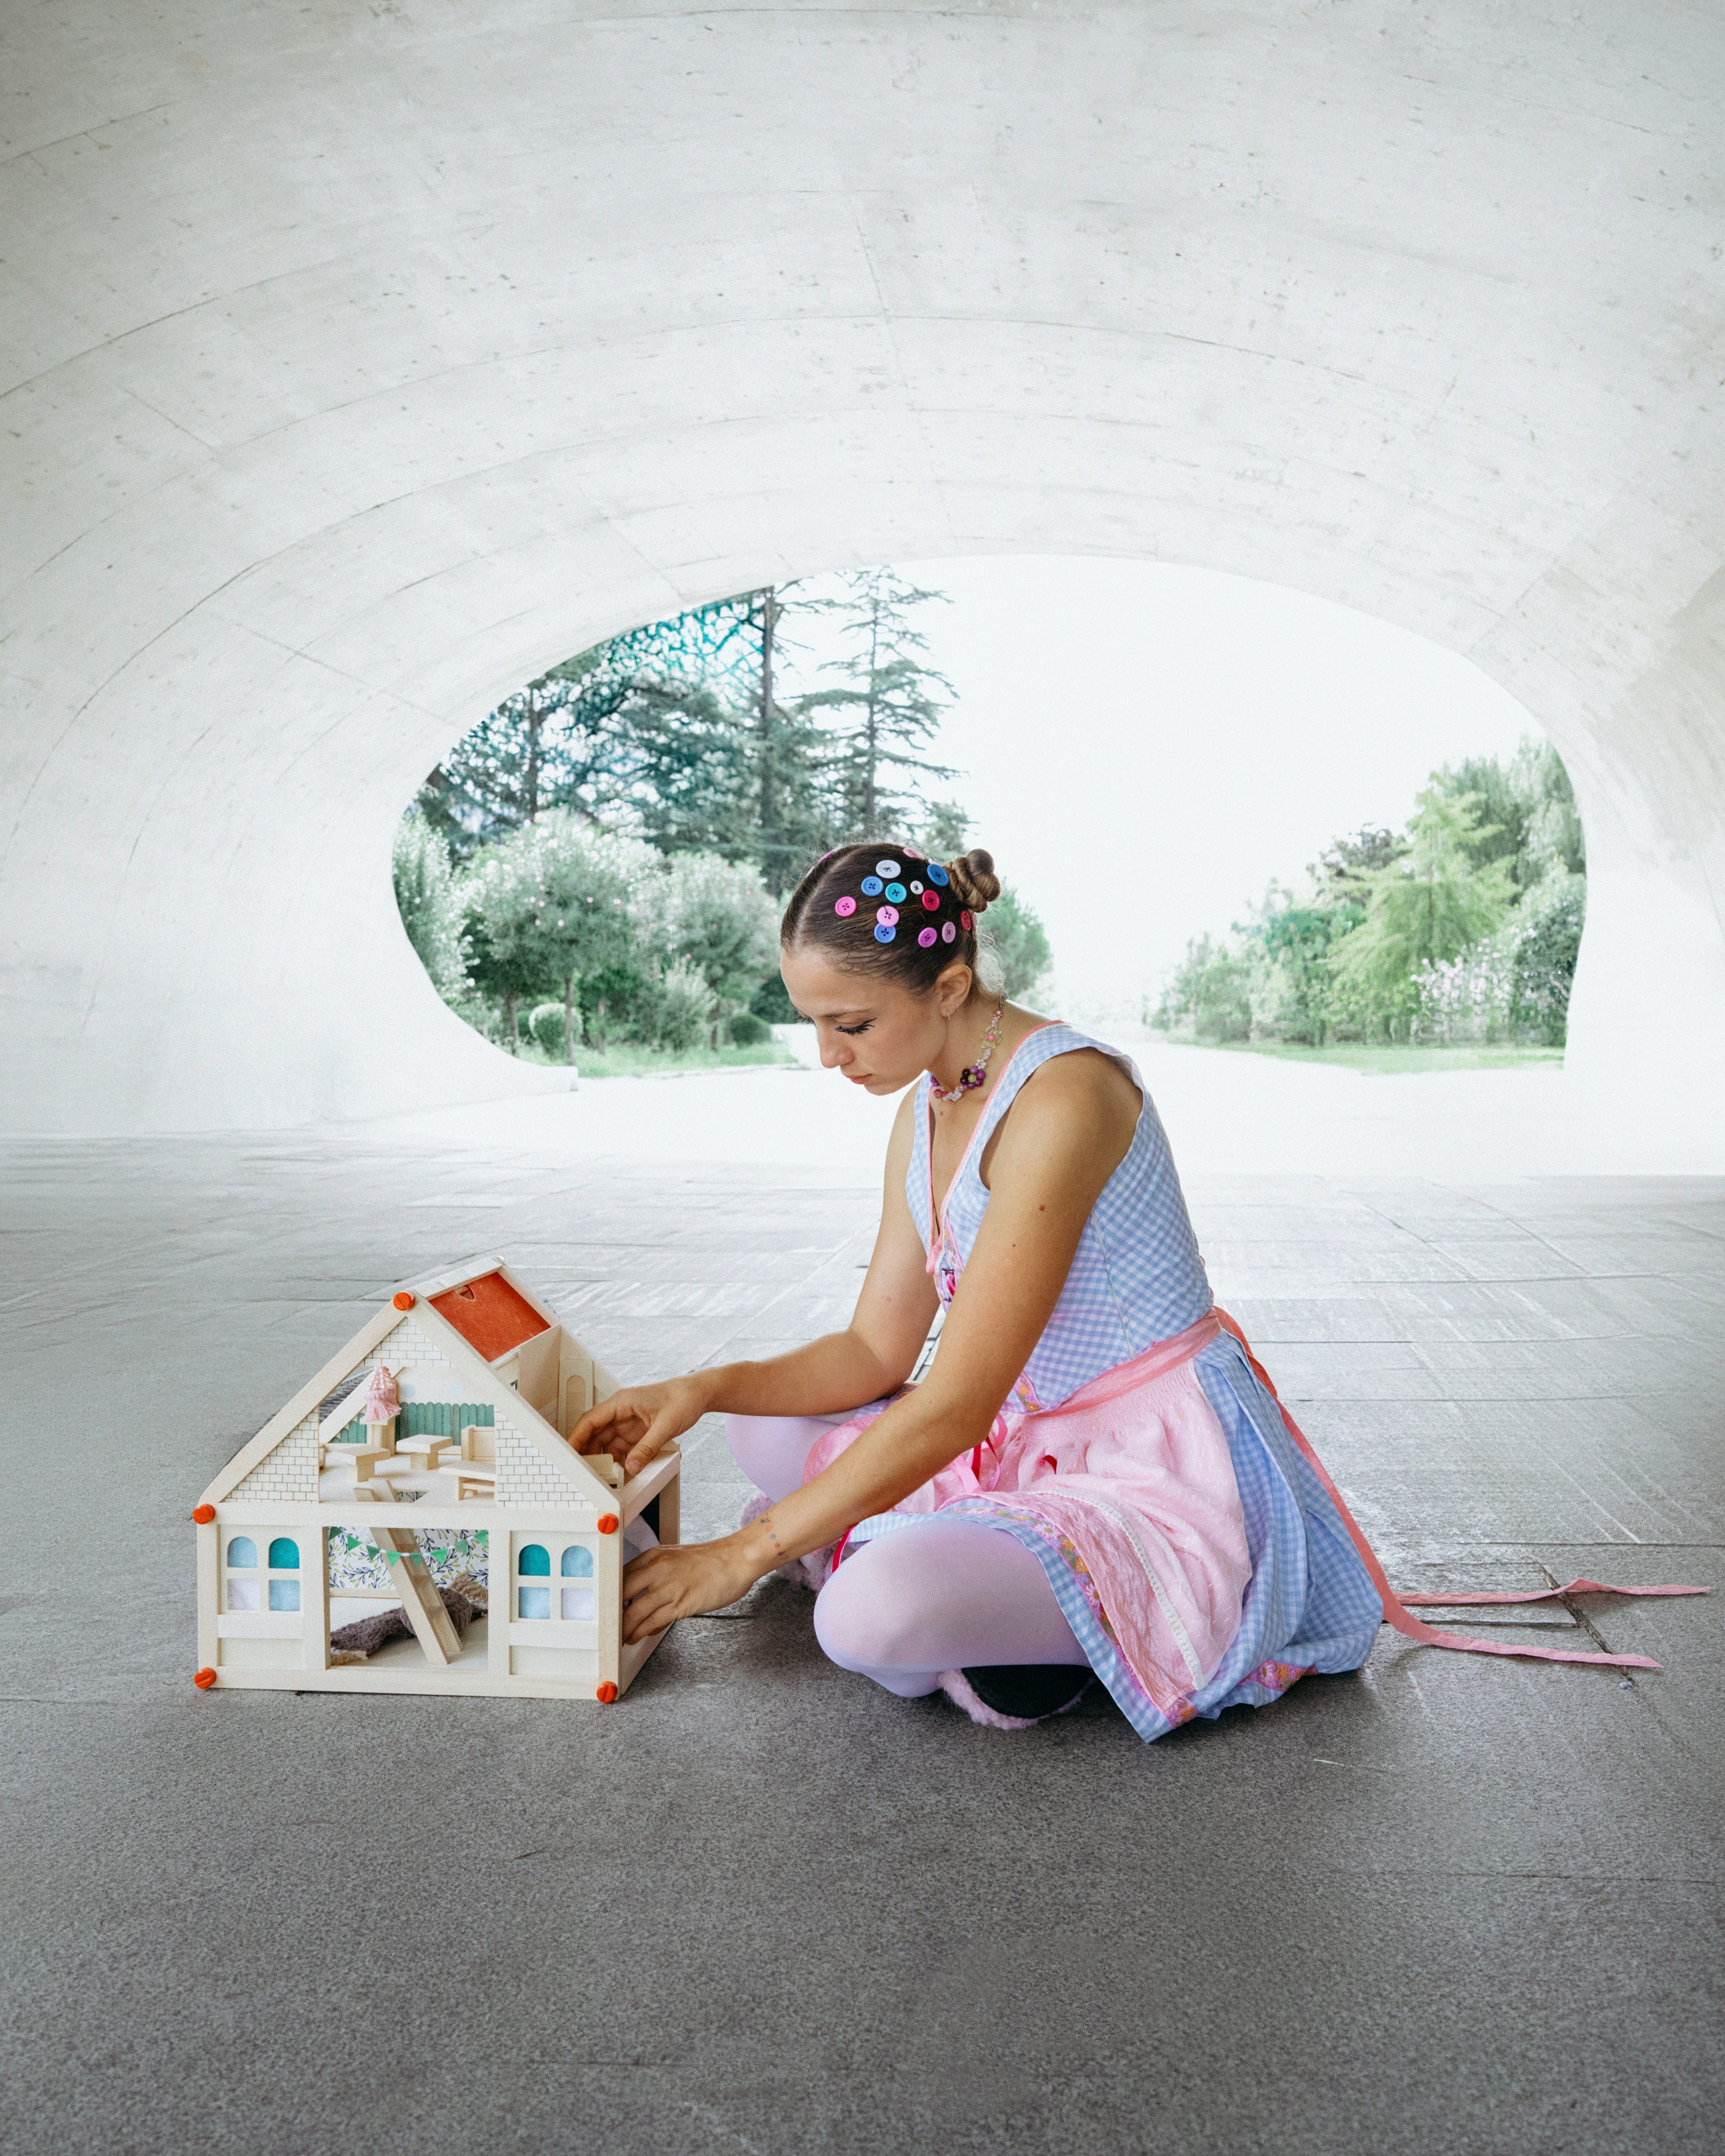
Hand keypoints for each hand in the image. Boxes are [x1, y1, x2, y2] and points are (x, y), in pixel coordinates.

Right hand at [568, 1373, 713, 1476]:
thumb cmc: (682, 1399)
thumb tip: (631, 1467)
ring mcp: (628, 1423)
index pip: (591, 1420)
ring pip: (606, 1443)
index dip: (577, 1437)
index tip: (569, 1452)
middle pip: (595, 1434)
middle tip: (583, 1472)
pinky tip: (618, 1472)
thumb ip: (647, 1448)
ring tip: (600, 1476)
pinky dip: (617, 1460)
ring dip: (603, 1459)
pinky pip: (620, 1448)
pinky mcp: (636, 1433)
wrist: (697, 1395)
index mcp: (621, 1402)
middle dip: (588, 1452)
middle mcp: (621, 1412)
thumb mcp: (665, 1425)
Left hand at [621, 1537, 758, 1642]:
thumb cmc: (711, 1560)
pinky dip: (643, 1632)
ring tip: (622, 1638)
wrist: (737, 1560)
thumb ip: (657, 1572)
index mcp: (654, 1555)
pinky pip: (654, 1622)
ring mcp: (668, 1587)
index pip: (620, 1576)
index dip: (611, 1595)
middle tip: (609, 1627)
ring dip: (625, 1629)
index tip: (607, 1608)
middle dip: (613, 1614)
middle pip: (622, 1595)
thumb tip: (641, 1595)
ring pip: (635, 1612)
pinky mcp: (681, 1604)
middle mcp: (657, 1569)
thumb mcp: (676, 1557)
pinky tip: (640, 1636)